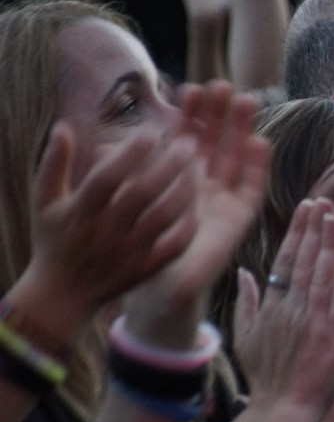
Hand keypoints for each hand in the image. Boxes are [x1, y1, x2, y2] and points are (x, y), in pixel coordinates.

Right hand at [11, 123, 200, 335]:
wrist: (63, 293)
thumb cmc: (55, 238)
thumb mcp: (44, 201)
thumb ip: (53, 164)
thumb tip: (64, 128)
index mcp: (80, 210)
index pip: (108, 177)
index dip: (130, 153)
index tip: (152, 131)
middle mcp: (106, 231)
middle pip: (142, 194)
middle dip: (169, 165)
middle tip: (189, 142)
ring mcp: (128, 252)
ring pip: (164, 218)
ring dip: (185, 190)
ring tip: (201, 166)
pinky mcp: (146, 269)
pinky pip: (175, 245)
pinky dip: (190, 223)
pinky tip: (200, 202)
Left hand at [124, 80, 268, 344]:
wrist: (158, 284)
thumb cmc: (140, 244)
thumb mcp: (125, 203)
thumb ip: (120, 174)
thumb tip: (102, 141)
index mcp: (176, 175)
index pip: (185, 136)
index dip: (188, 114)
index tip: (187, 89)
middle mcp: (203, 181)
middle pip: (215, 140)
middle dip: (219, 113)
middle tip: (221, 86)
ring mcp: (224, 197)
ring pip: (236, 156)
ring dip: (242, 129)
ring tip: (245, 101)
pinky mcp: (240, 216)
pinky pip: (252, 187)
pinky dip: (257, 166)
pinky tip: (259, 142)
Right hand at [233, 198, 333, 421]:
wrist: (281, 409)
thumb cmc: (266, 377)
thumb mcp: (244, 338)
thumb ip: (247, 302)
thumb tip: (243, 272)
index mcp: (271, 306)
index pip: (285, 259)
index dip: (297, 231)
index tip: (306, 208)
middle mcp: (291, 307)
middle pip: (304, 259)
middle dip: (314, 227)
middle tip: (322, 200)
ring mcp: (312, 320)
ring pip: (322, 273)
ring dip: (329, 243)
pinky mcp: (332, 335)